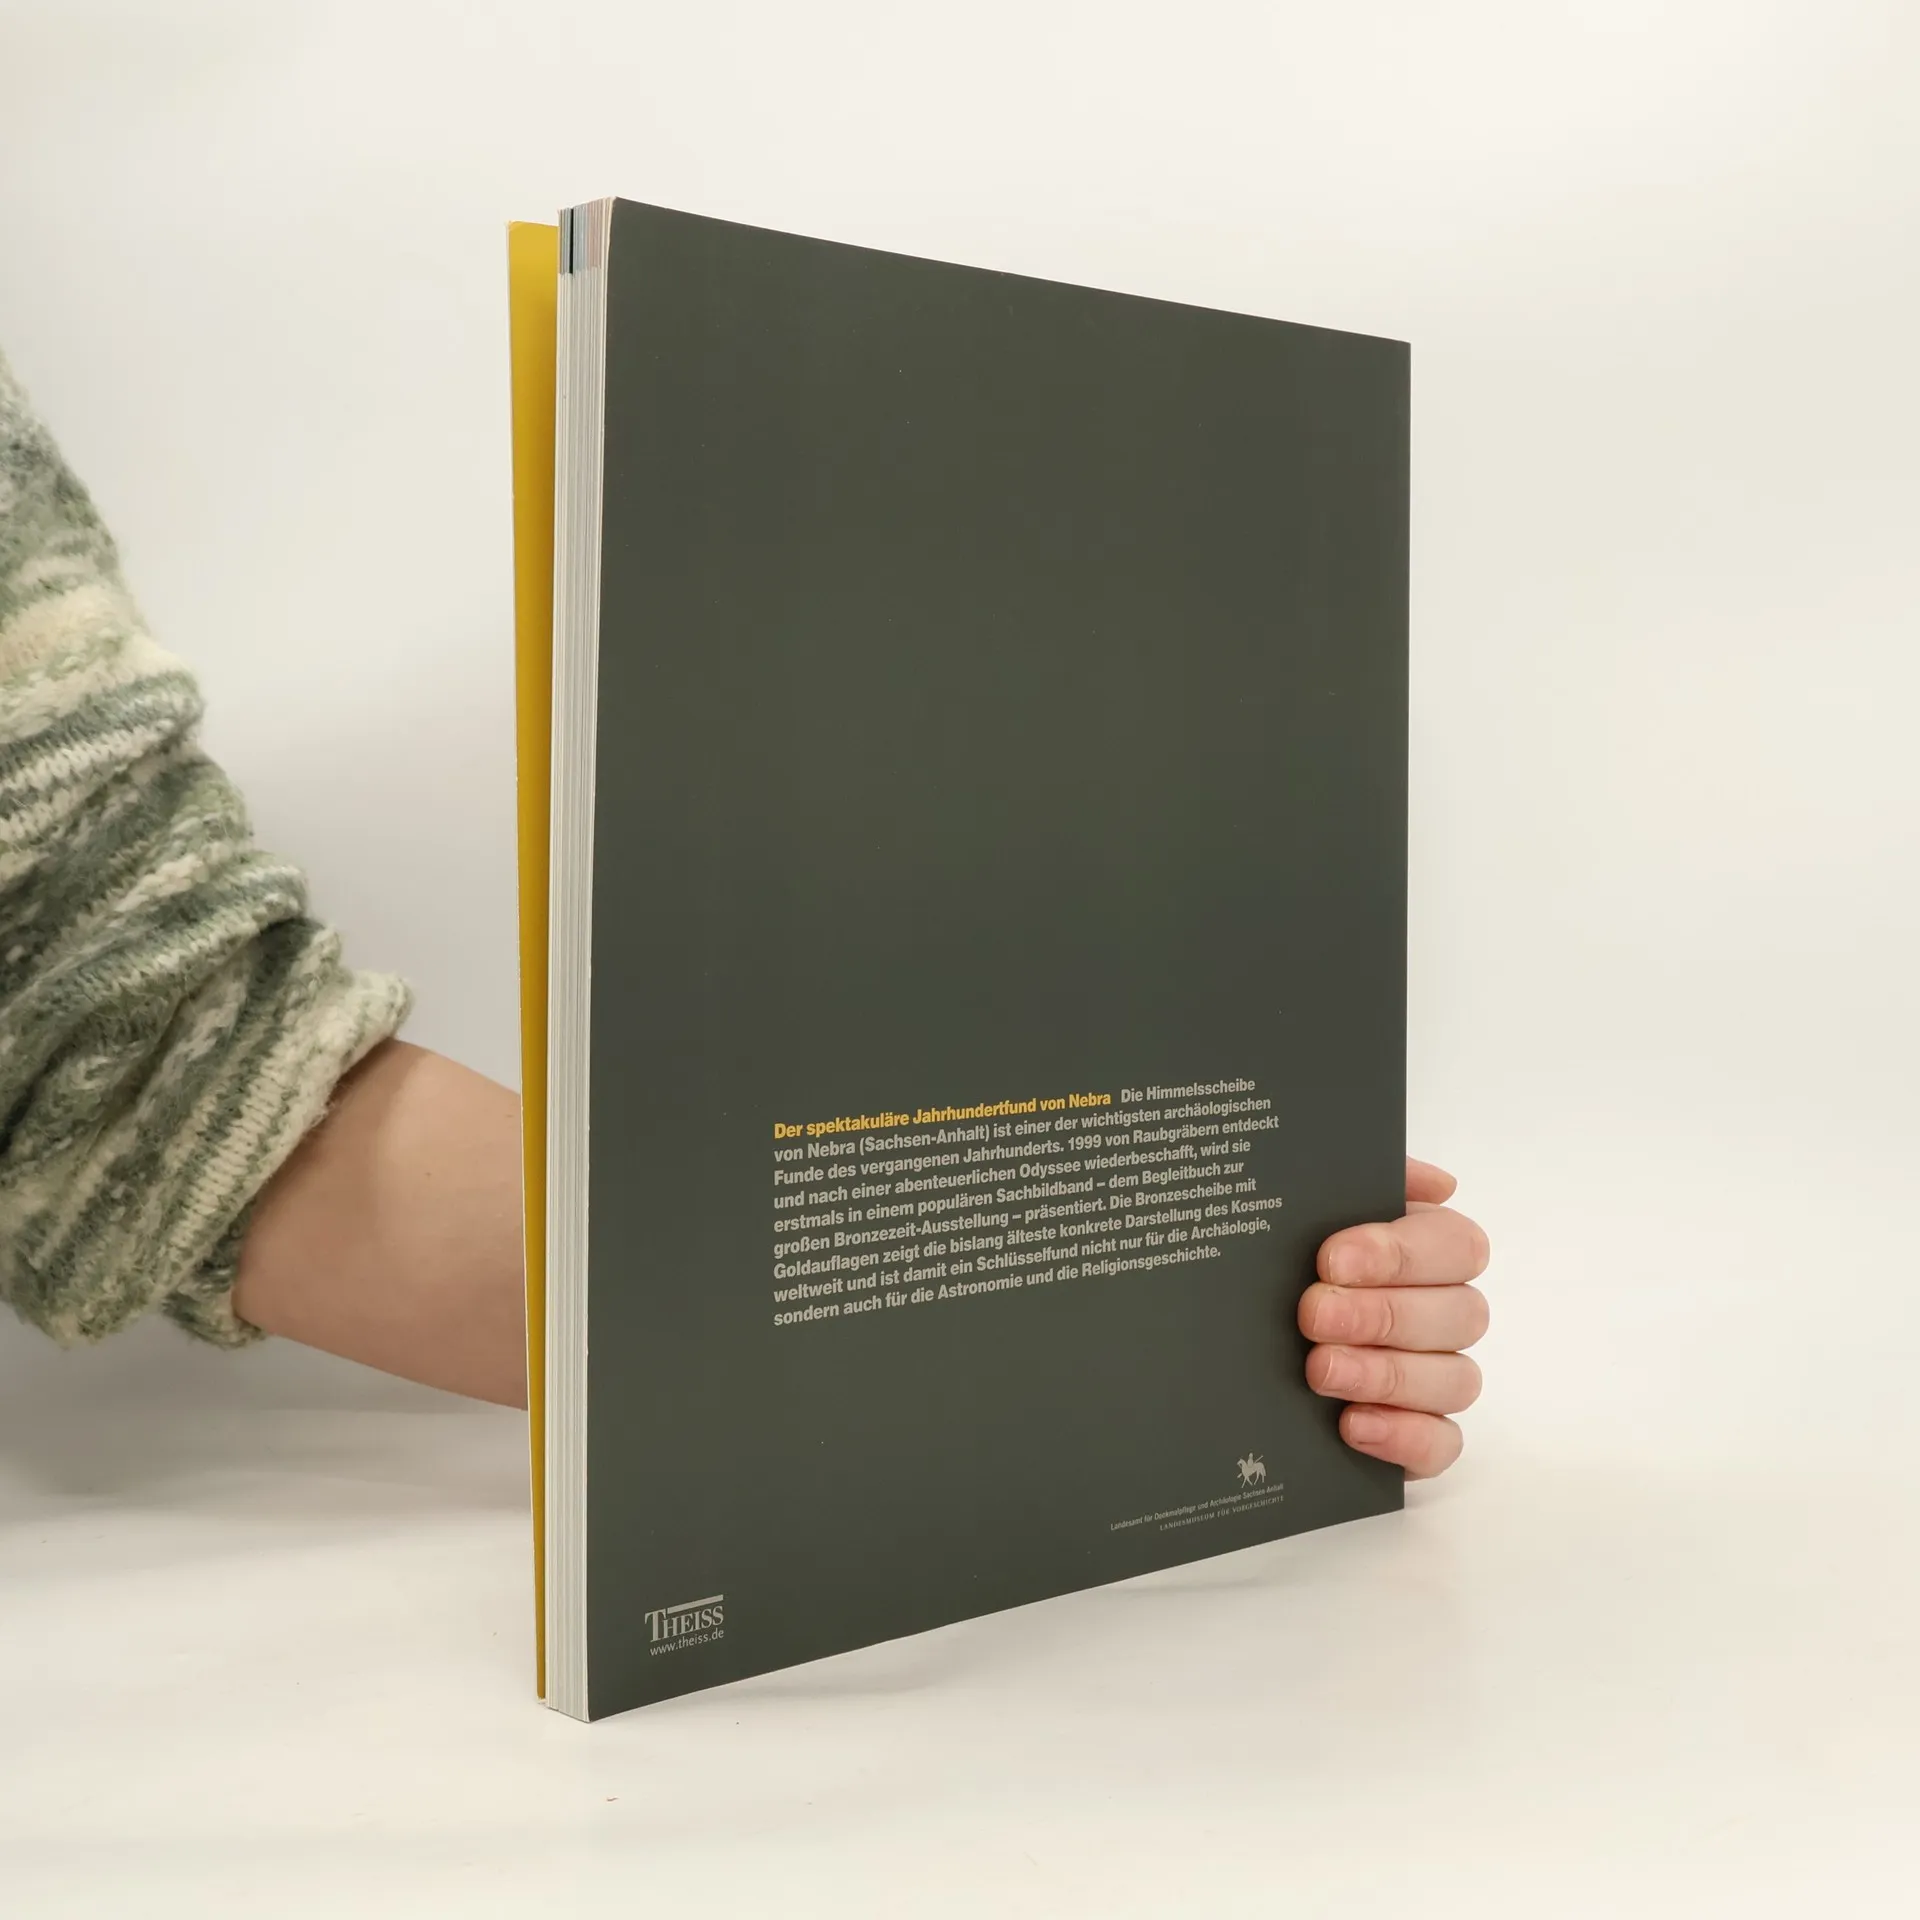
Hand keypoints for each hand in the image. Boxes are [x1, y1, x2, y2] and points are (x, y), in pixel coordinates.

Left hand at [1299, 1158, 1489, 1478]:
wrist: (1231, 1347)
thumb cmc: (1285, 1265)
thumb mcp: (1307, 1212)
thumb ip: (1359, 1180)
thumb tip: (1438, 1183)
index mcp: (1426, 1250)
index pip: (1456, 1245)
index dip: (1401, 1253)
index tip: (1332, 1260)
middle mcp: (1443, 1313)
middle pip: (1460, 1313)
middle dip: (1384, 1313)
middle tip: (1313, 1314)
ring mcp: (1437, 1378)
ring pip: (1456, 1379)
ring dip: (1387, 1373)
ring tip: (1320, 1369)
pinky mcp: (1421, 1437)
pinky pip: (1442, 1444)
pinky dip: (1402, 1435)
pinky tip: (1351, 1424)